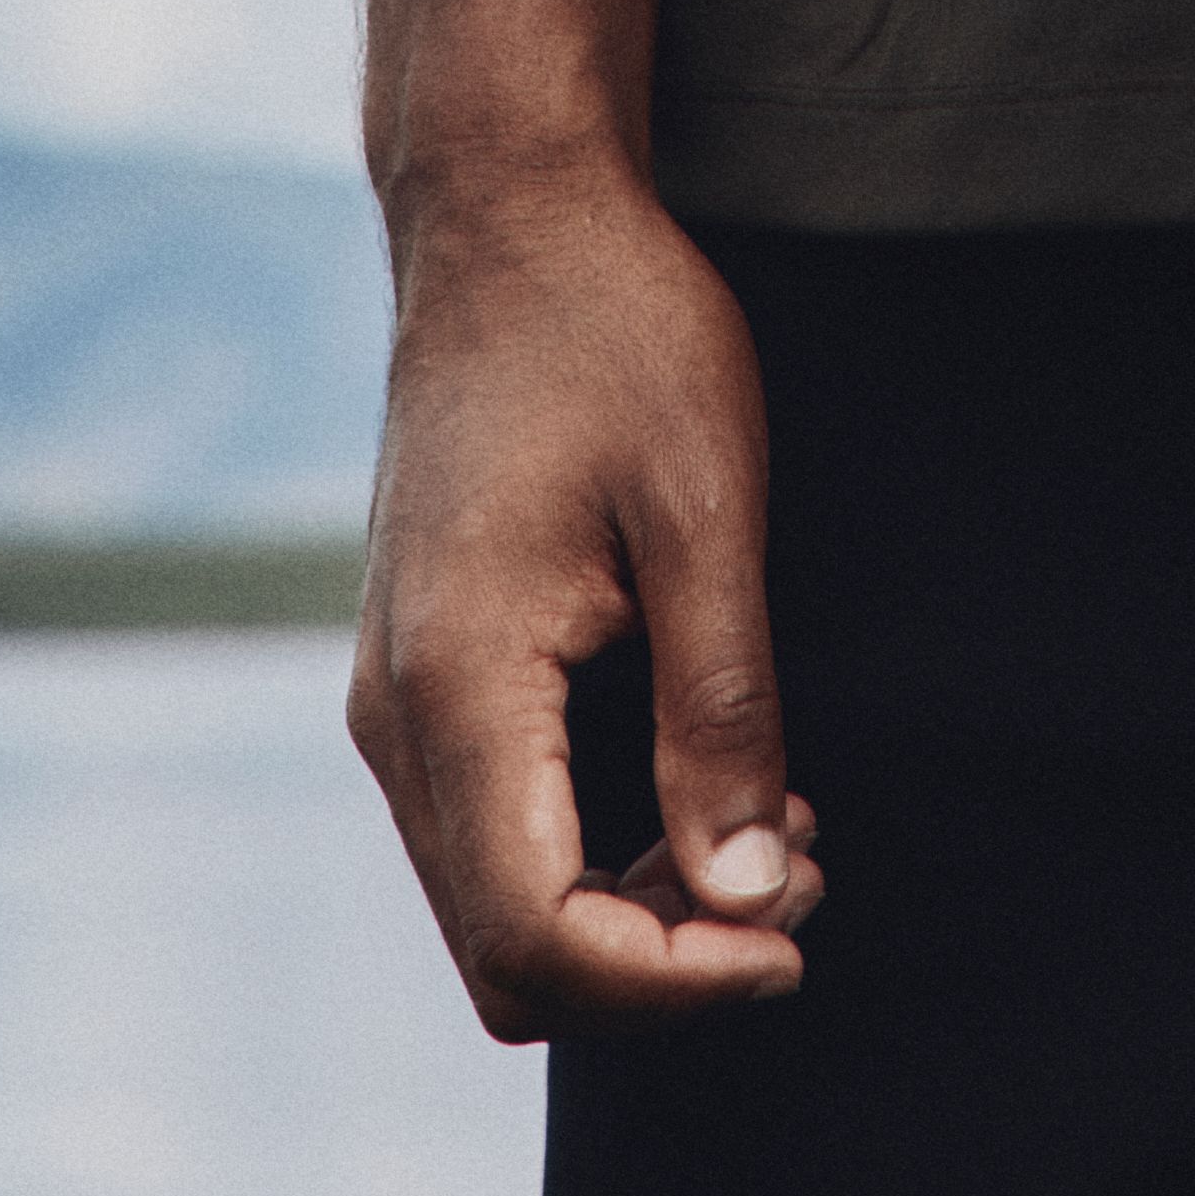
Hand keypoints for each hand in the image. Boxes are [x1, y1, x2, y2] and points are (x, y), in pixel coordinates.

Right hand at [348, 156, 823, 1038]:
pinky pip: (495, 828)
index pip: (537, 936)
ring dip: (635, 910)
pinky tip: (706, 778)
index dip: (672, 980)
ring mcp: (395, 699)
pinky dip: (596, 850)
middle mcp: (395, 718)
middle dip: (657, 961)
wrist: (509, 215)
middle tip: (799, 877)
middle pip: (505, 955)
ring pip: (497, 904)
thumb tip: (746, 897)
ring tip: (778, 827)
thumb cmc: (618, 335)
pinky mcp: (421, 674)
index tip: (793, 938)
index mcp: (456, 684)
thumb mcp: (707, 511)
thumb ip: (723, 714)